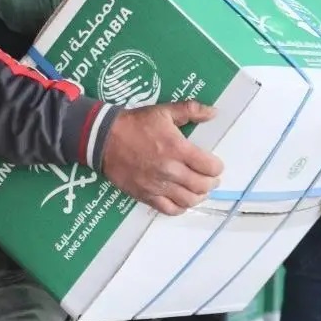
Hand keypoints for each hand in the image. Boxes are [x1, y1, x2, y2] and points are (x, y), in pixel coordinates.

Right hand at [101, 101, 223, 215]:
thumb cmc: (136, 124)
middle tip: (210, 178)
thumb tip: (214, 113)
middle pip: (202, 186)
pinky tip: (182, 199)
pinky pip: (169, 210)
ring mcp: (157, 186)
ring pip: (188, 201)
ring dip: (199, 196)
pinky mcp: (145, 195)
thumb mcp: (164, 111)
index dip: (217, 167)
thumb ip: (191, 110)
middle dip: (211, 183)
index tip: (215, 165)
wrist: (104, 138)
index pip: (210, 167)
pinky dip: (180, 208)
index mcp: (178, 149)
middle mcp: (170, 171)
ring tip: (198, 189)